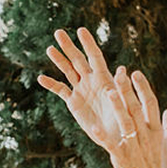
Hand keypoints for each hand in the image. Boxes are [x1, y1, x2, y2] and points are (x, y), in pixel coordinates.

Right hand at [37, 28, 123, 147]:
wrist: (117, 137)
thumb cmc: (125, 120)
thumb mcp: (123, 102)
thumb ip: (120, 86)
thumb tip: (123, 69)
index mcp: (104, 78)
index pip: (95, 57)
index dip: (88, 43)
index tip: (81, 30)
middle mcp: (91, 81)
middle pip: (78, 60)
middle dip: (68, 46)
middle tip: (58, 32)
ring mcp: (82, 90)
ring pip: (68, 71)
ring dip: (59, 60)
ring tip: (50, 49)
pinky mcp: (74, 102)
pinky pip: (60, 90)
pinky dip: (51, 84)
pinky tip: (41, 78)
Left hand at [104, 68, 166, 167]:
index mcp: (157, 131)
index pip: (151, 103)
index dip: (143, 87)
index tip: (135, 73)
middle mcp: (146, 136)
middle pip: (136, 108)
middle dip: (128, 90)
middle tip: (119, 73)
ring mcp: (134, 146)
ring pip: (125, 122)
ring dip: (117, 106)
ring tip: (109, 91)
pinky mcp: (122, 158)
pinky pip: (111, 144)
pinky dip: (103, 135)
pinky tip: (94, 126)